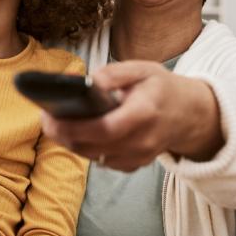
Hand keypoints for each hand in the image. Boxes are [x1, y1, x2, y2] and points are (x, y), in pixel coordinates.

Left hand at [41, 61, 222, 170]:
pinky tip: (79, 132)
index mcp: (145, 113)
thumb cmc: (162, 89)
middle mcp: (142, 141)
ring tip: (56, 122)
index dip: (73, 127)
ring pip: (92, 156)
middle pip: (92, 147)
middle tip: (46, 116)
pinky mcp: (133, 165)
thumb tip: (85, 82)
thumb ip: (113, 74)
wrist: (189, 115)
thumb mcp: (143, 69)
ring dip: (71, 141)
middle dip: (63, 134)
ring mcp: (139, 158)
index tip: (49, 116)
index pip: (104, 129)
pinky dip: (86, 148)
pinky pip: (101, 161)